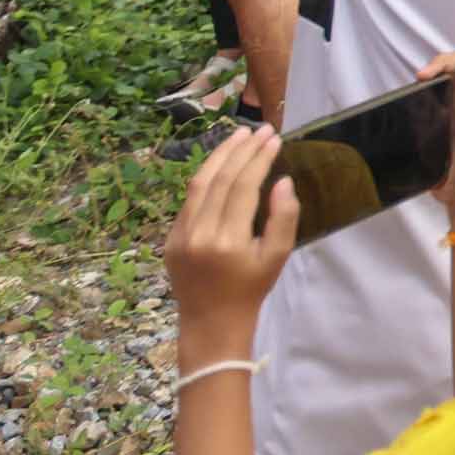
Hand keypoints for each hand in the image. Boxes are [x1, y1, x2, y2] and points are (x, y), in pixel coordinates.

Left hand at [163, 124, 299, 364]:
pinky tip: (221, 165)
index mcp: (228, 242)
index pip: (243, 187)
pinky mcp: (170, 239)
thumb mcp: (277, 258)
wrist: (211, 323)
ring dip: (220, 156)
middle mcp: (199, 235)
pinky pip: (189, 201)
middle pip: (219, 179)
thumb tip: (283, 181)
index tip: (274, 139)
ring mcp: (180, 236)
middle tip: (260, 130)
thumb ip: (284, 218)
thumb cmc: (250, 290)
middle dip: (241, 150)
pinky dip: (206, 178)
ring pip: (198, 184)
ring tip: (239, 136)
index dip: (259, 159)